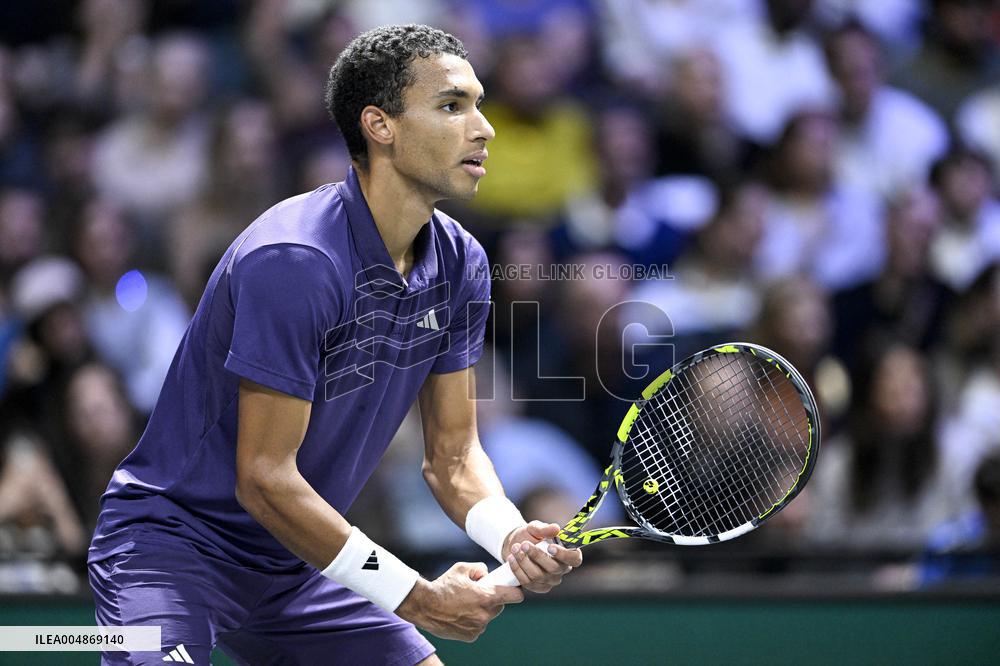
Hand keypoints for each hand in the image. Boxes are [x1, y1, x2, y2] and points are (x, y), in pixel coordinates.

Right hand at [396, 562, 523, 642]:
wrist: (424, 606)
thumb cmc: (443, 585)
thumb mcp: (462, 568)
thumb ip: (480, 568)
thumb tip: (487, 575)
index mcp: (486, 597)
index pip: (515, 596)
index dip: (515, 591)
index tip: (512, 589)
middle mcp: (485, 614)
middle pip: (500, 607)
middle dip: (492, 600)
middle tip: (478, 594)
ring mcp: (478, 627)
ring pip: (487, 617)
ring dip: (481, 611)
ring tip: (464, 604)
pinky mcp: (470, 636)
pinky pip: (478, 627)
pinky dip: (472, 621)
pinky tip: (459, 614)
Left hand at [501, 522, 582, 592]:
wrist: (518, 545)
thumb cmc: (531, 535)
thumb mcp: (536, 528)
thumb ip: (545, 528)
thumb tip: (556, 528)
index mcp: (568, 554)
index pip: (574, 559)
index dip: (564, 555)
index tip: (550, 547)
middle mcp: (562, 569)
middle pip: (553, 568)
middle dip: (536, 555)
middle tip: (524, 544)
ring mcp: (550, 581)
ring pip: (538, 576)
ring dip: (524, 562)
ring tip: (515, 548)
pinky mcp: (538, 587)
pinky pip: (528, 582)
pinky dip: (518, 570)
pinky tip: (511, 558)